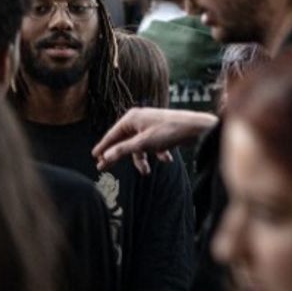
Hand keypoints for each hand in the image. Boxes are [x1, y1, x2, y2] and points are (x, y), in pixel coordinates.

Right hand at [92, 108, 217, 174]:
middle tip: (105, 168)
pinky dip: (157, 153)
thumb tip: (106, 156)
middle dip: (118, 155)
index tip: (94, 157)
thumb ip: (123, 150)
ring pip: (139, 145)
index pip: (112, 134)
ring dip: (142, 159)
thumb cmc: (169, 131)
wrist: (196, 128)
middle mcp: (140, 119)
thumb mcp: (143, 143)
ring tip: (145, 172)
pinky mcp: (161, 131)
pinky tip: (165, 159)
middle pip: (124, 141)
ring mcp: (151, 125)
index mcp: (132, 118)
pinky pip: (153, 145)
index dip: (103, 147)